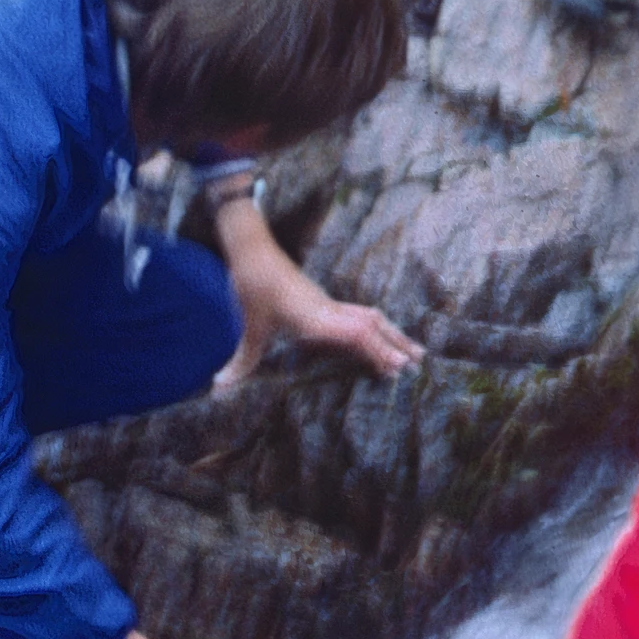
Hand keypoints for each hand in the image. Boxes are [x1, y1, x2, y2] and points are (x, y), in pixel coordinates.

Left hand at [216, 280, 418, 391]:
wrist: (252, 250)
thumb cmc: (252, 285)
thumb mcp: (247, 325)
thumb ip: (240, 360)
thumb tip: (218, 388)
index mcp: (314, 316)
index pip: (354, 333)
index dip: (377, 350)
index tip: (397, 366)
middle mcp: (327, 310)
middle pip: (371, 324)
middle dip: (396, 344)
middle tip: (419, 364)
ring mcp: (328, 304)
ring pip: (370, 317)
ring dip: (392, 333)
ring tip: (414, 352)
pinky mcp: (324, 301)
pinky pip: (358, 314)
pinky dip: (377, 327)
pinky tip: (382, 338)